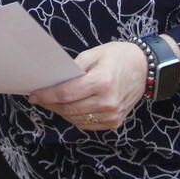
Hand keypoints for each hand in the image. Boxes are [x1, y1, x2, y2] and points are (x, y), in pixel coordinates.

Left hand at [27, 41, 147, 129]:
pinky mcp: (114, 122)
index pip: (66, 94)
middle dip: (50, 104)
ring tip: (53, 102)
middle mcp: (107, 101)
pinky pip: (86, 123)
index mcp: (102, 81)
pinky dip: (74, 116)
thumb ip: (73, 69)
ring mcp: (112, 115)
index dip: (46, 96)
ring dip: (61, 111)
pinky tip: (69, 107)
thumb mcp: (94, 54)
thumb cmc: (118, 57)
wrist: (146, 68)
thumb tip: (53, 81)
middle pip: (68, 108)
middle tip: (39, 98)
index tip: (33, 95)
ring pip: (75, 118)